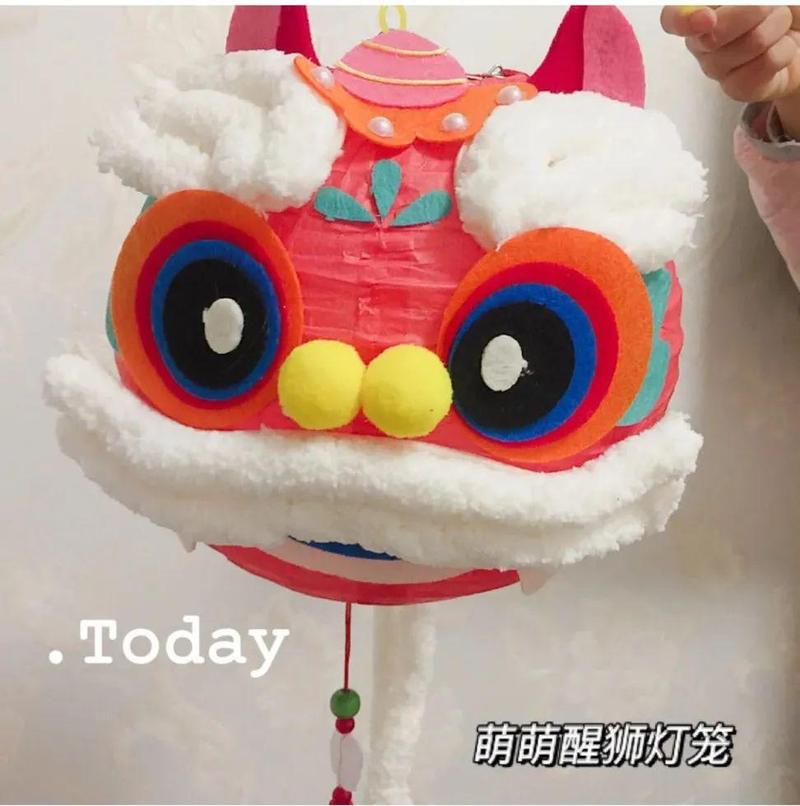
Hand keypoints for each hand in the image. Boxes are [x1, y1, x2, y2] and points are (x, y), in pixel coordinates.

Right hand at [661, 6, 799, 137]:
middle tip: (770, 6)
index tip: (708, 19)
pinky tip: (779, 50)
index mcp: (701, 11)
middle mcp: (701, 40)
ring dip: (777, 27)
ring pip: (749, 44)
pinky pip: (764, 65)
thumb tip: (715, 15)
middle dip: (754, 12)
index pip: (672, 18)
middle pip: (715, 34)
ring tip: (779, 26)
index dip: (682, 21)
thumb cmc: (781, 6)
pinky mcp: (736, 89)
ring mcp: (716, 68)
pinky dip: (784, 51)